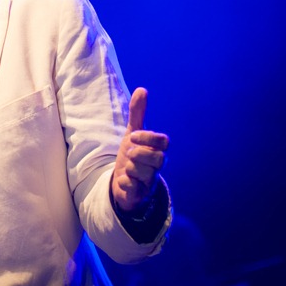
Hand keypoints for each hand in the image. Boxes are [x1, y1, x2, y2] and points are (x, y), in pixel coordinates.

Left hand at [111, 87, 168, 213]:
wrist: (122, 182)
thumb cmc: (132, 155)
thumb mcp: (132, 133)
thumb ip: (137, 114)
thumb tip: (142, 89)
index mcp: (156, 150)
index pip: (163, 142)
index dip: (149, 137)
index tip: (132, 136)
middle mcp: (157, 167)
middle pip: (159, 159)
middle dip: (140, 154)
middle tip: (128, 152)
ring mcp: (149, 182)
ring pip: (145, 174)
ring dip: (131, 168)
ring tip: (126, 167)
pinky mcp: (139, 196)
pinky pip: (134, 190)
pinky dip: (126, 184)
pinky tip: (122, 180)